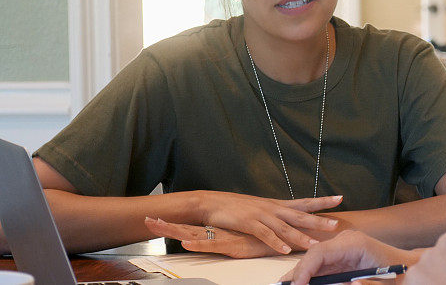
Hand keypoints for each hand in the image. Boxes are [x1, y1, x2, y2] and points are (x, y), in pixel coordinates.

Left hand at [145, 217, 287, 257]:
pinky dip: (197, 244)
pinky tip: (184, 242)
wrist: (281, 235)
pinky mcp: (231, 245)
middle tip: (146, 220)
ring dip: (174, 230)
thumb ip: (234, 237)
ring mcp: (223, 237)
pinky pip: (210, 245)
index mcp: (219, 230)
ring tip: (156, 226)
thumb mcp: (244, 238)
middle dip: (166, 225)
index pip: (191, 225)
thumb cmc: (264, 238)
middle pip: (186, 227)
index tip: (154, 218)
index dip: (172, 222)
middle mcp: (218, 231)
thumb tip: (226, 238)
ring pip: (193, 234)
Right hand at [156, 191, 341, 254]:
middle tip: (336, 225)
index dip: (322, 201)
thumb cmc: (236, 207)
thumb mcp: (261, 209)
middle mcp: (273, 208)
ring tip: (315, 245)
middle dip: (319, 220)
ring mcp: (262, 215)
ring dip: (301, 237)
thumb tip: (290, 219)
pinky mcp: (249, 223)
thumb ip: (275, 214)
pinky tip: (285, 250)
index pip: (304, 201)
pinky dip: (276, 242)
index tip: (339, 198)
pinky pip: (265, 235)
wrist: (213, 202)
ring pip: (285, 227)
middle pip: (300, 214)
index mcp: (277, 204)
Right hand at [282, 230, 416, 284]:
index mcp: (353, 243)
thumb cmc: (398, 275)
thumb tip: (330, 284)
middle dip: (296, 275)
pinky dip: (310, 278)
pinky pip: (320, 268)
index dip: (303, 271)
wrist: (409, 270)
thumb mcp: (377, 282)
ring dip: (300, 277)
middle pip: (311, 258)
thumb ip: (356, 283)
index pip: (318, 253)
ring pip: (312, 264)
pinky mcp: (341, 259)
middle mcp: (344, 242)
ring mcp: (341, 250)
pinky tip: (300, 284)